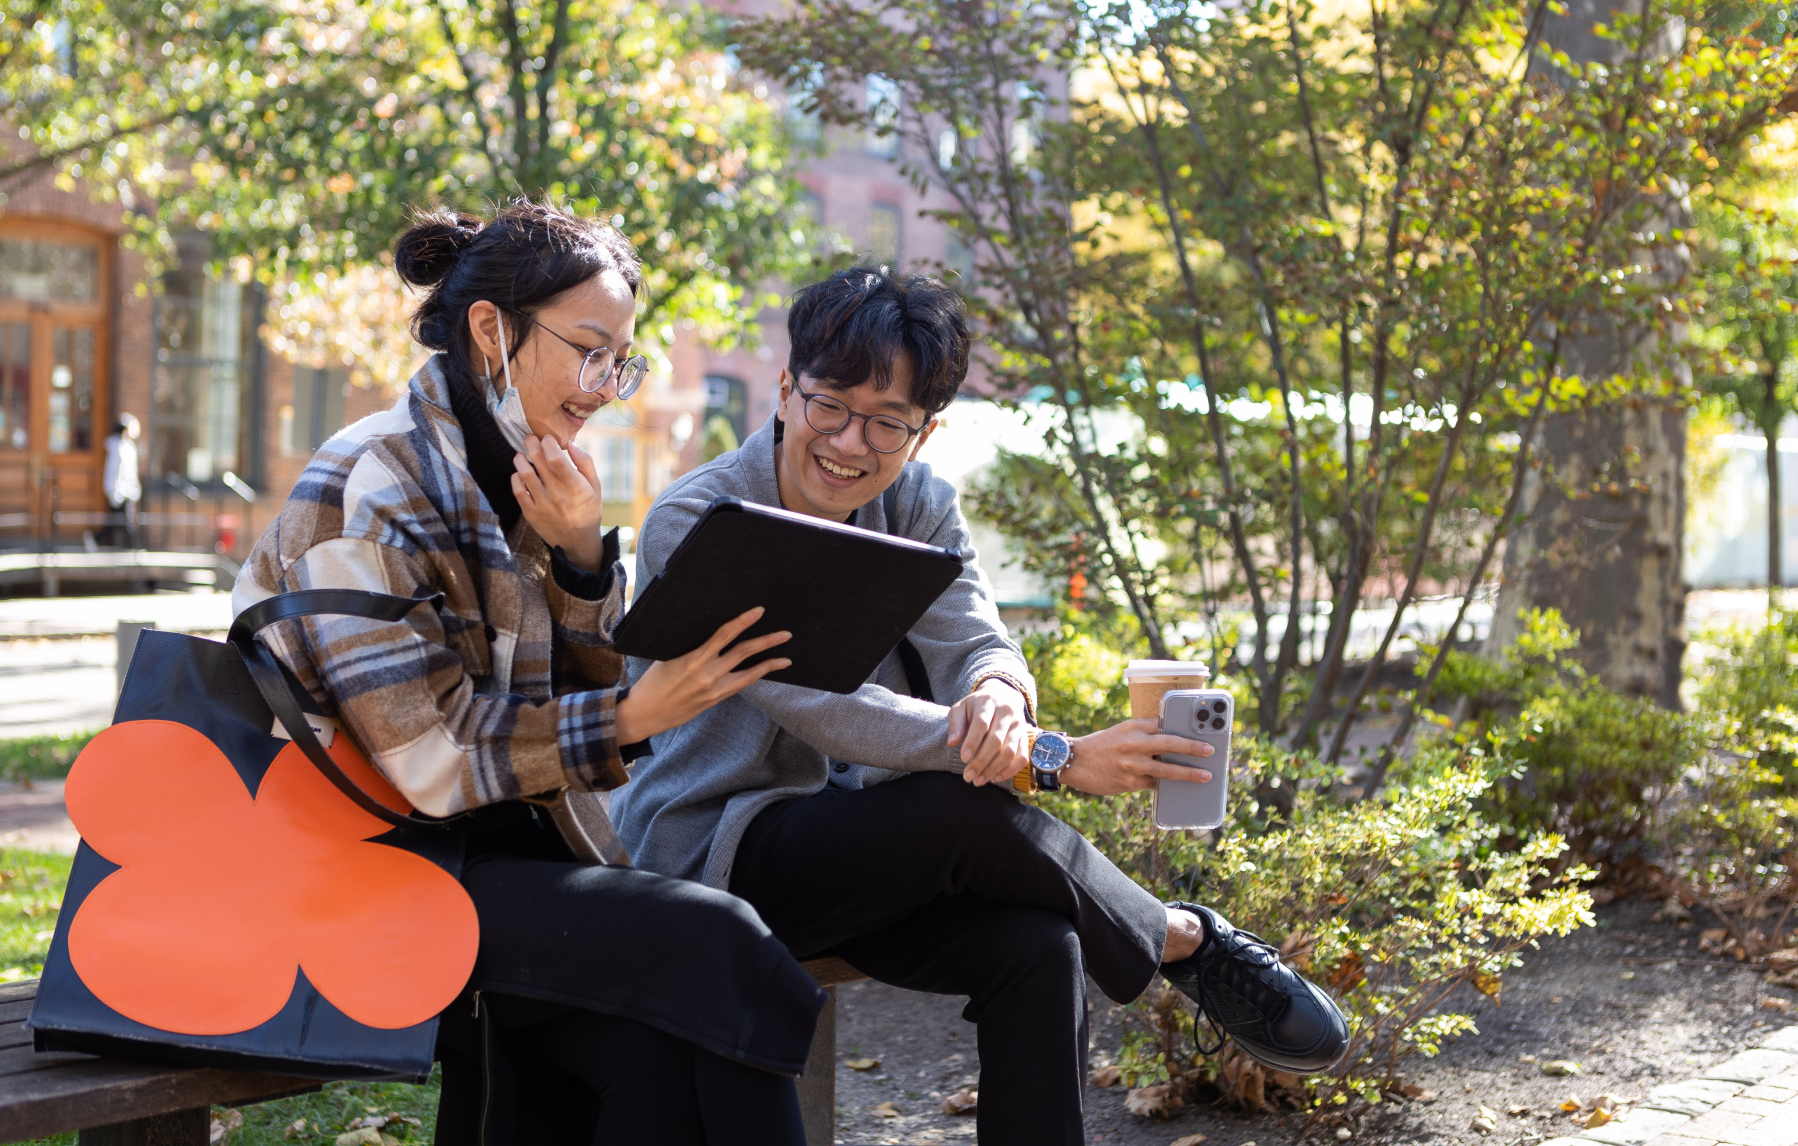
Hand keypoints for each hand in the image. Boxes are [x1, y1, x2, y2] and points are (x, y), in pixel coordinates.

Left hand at [512, 434, 603, 570]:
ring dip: (520, 459)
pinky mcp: (531, 513)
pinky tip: (519, 473)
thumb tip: (571, 444)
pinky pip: (518, 491)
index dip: (549, 443)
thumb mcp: (595, 486)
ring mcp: (542, 504)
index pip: (556, 458)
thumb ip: (585, 463)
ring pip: (525, 474)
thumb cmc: (587, 510)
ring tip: (521, 454)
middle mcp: (557, 494)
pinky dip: (516, 478)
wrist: (577, 541)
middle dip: (532, 444)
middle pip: (538, 461)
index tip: (548, 438)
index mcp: (575, 486)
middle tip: (530, 439)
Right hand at [615, 607, 791, 743]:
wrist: (645, 714)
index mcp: (693, 659)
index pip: (724, 634)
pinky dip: (754, 676)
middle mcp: (707, 674)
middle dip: (767, 642)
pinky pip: (740, 686)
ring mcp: (713, 690)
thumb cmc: (653, 682)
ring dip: (769, 664)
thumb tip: (713, 632)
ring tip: (786, 658)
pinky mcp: (715, 700)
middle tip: (786, 634)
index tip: (758, 611)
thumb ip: (690, 646)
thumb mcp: (667, 657)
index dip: (743, 621)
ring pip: (748, 674)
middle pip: (743, 653)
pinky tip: (764, 670)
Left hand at [946, 679, 1030, 786]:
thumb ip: (955, 724)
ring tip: (979, 780)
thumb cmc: (977, 705)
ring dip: (994, 769)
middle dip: (981, 761)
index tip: (964, 758)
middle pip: (996, 740)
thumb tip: (952, 743)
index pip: (982, 723)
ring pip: (1010, 750)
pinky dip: (1010, 770)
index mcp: (988, 702)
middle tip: (968, 776)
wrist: (1003, 695)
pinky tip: (995, 778)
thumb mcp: (961, 708)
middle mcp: (1006, 713)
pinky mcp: (1025, 737)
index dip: (973, 742)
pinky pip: (1022, 756)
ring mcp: (1018, 725)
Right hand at [1062, 719, 1213, 795]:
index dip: (1184, 728)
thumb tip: (1171, 740)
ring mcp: (1131, 764)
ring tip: (1205, 776)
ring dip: (1188, 774)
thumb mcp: (1122, 731)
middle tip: (1210, 751)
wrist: (1073, 761)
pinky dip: (1166, 786)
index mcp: (1133, 726)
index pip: (1163, 724)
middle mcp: (1133, 743)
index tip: (1202, 731)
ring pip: (1166, 770)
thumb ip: (1144, 733)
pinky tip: (1179, 788)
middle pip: (1169, 744)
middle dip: (1192, 748)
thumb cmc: (1101, 745)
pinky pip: (1153, 784)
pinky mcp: (1128, 782)